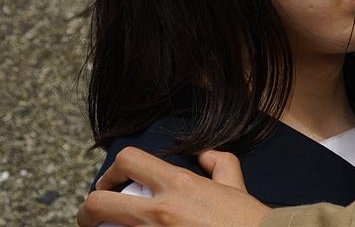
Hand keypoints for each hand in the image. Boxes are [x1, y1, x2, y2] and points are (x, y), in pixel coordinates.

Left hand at [77, 147, 270, 226]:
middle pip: (99, 203)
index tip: (110, 185)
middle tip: (92, 217)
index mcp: (178, 184)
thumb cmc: (247, 221)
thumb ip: (220, 163)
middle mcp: (159, 210)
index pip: (129, 161)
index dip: (112, 171)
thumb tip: (206, 154)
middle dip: (87, 210)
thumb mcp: (235, 185)